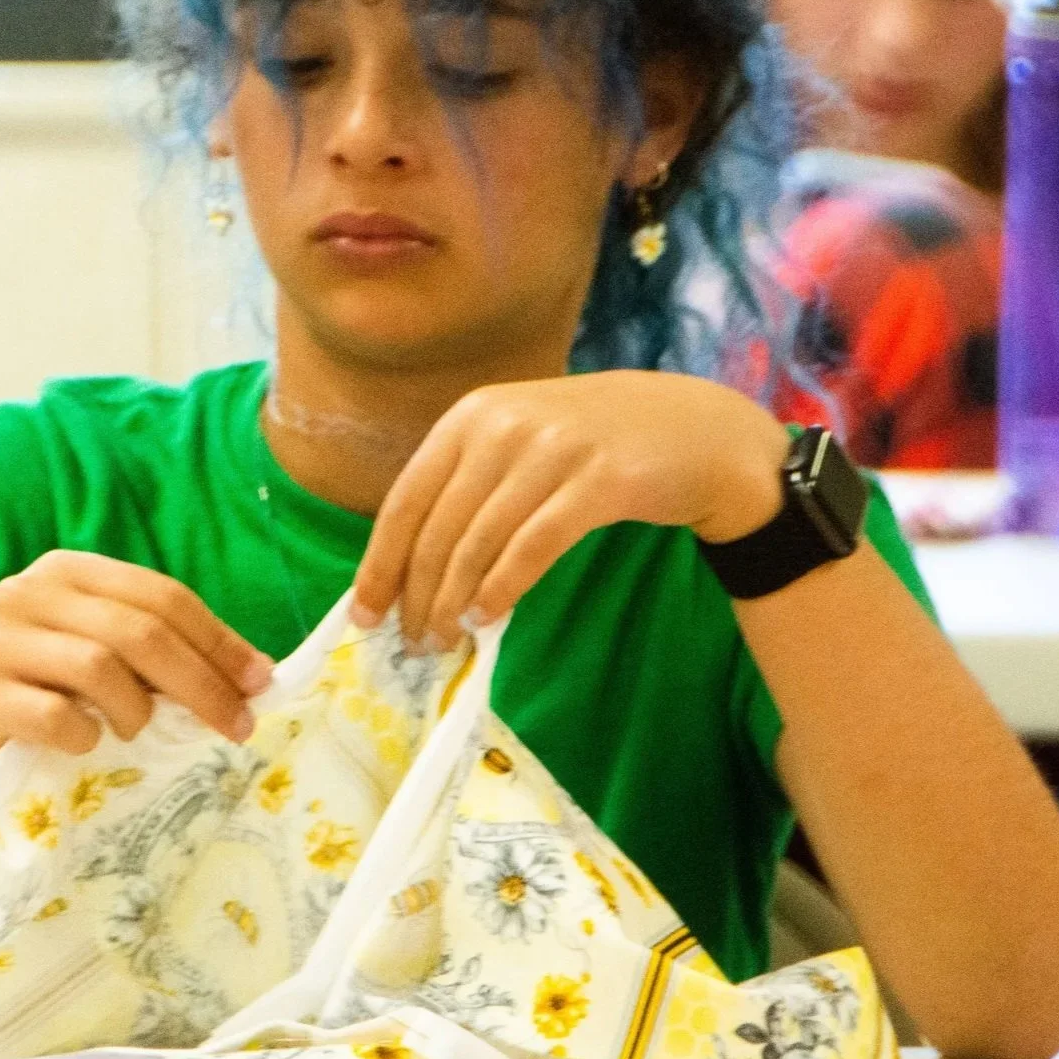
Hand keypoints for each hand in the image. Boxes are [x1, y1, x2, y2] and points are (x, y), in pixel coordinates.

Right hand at [0, 551, 274, 828]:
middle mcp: (30, 592)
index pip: (161, 595)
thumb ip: (156, 655)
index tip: (260, 683)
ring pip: (98, 665)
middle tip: (235, 726)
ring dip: (137, 710)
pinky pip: (52, 713)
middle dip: (200, 681)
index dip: (218, 639)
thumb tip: (252, 679)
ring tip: (137, 734)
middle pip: (139, 630)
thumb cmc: (37, 697)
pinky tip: (86, 744)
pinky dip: (83, 733)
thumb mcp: (96, 660)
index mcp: (70, 572)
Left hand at [351, 371, 791, 646]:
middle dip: (417, 595)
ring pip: (480, 542)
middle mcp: (505, 425)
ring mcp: (554, 449)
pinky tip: (488, 618)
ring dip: (454, 601)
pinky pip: (534, 545)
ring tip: (445, 640)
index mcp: (471, 415)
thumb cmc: (594, 447)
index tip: (364, 615)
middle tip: (414, 642)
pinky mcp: (601, 480)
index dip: (380, 563)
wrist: (694, 430)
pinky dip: (504, 587)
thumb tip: (406, 570)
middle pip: (438, 528)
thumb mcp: (519, 443)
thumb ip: (467, 488)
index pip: (406, 499)